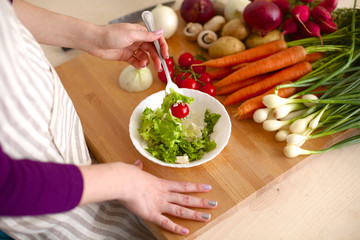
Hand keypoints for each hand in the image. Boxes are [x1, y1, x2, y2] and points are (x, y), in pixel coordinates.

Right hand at [79, 160, 216, 234]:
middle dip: (201, 202)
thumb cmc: (129, 175)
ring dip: (194, 214)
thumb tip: (137, 164)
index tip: (208, 188)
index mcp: (162, 184)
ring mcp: (160, 204)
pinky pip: (166, 222)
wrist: (124, 181)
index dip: (196, 187)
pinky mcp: (152, 214)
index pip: (183, 186)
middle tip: (214, 204)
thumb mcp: (137, 170)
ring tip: (207, 217)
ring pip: (181, 210)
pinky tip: (185, 232)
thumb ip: (139, 169)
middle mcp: (165, 194)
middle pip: (186, 199)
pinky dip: (175, 228)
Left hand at [86, 23, 167, 70]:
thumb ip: (147, 36)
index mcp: (140, 32)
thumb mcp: (132, 34)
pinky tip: (139, 66)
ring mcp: (132, 48)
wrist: (95, 42)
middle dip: (156, 58)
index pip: (155, 39)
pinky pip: (136, 61)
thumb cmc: (111, 34)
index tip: (165, 55)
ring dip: (147, 61)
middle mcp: (137, 39)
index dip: (162, 47)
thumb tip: (160, 32)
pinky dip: (139, 64)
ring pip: (145, 56)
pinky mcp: (126, 56)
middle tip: (160, 67)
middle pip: (152, 49)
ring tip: (144, 65)